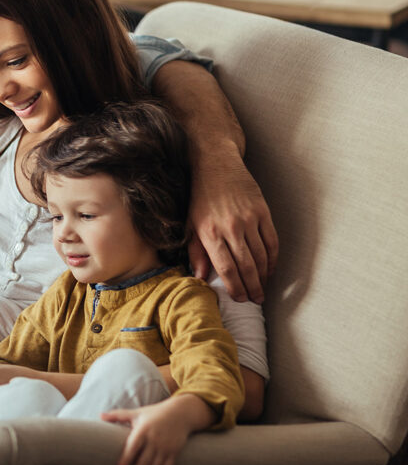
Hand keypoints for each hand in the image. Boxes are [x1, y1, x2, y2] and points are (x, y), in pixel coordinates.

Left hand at [101, 394, 210, 464]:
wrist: (180, 413)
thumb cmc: (154, 413)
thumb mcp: (137, 412)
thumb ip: (118, 415)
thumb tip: (100, 416)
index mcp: (143, 430)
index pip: (133, 448)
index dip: (126, 460)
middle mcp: (155, 439)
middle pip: (144, 462)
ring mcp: (166, 447)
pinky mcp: (174, 452)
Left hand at [187, 152, 278, 303]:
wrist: (215, 164)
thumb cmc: (200, 197)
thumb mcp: (190, 224)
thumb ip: (195, 252)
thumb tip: (200, 277)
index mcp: (209, 232)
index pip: (226, 268)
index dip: (235, 287)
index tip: (240, 299)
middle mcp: (230, 227)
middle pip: (246, 266)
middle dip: (253, 287)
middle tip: (256, 299)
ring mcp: (249, 219)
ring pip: (262, 256)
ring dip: (264, 276)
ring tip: (263, 288)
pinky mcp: (263, 211)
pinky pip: (272, 240)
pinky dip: (274, 258)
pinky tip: (271, 268)